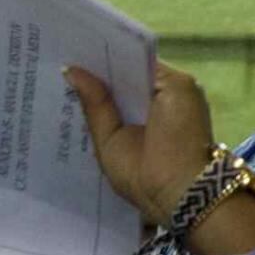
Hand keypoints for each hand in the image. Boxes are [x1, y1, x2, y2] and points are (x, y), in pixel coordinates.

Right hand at [70, 61, 215, 226]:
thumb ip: (96, 103)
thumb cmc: (155, 166)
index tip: (76, 51)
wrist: (187, 202)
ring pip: (137, 90)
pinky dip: (123, 107)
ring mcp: (182, 106)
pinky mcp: (177, 124)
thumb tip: (70, 71)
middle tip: (66, 66)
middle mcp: (180, 88)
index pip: (133, 61)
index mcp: (170, 82)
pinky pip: (144, 107)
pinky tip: (93, 106)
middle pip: (135, 74)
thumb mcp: (117, 136)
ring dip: (113, 91)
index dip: (105, 57)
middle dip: (106, 74)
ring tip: (72, 82)